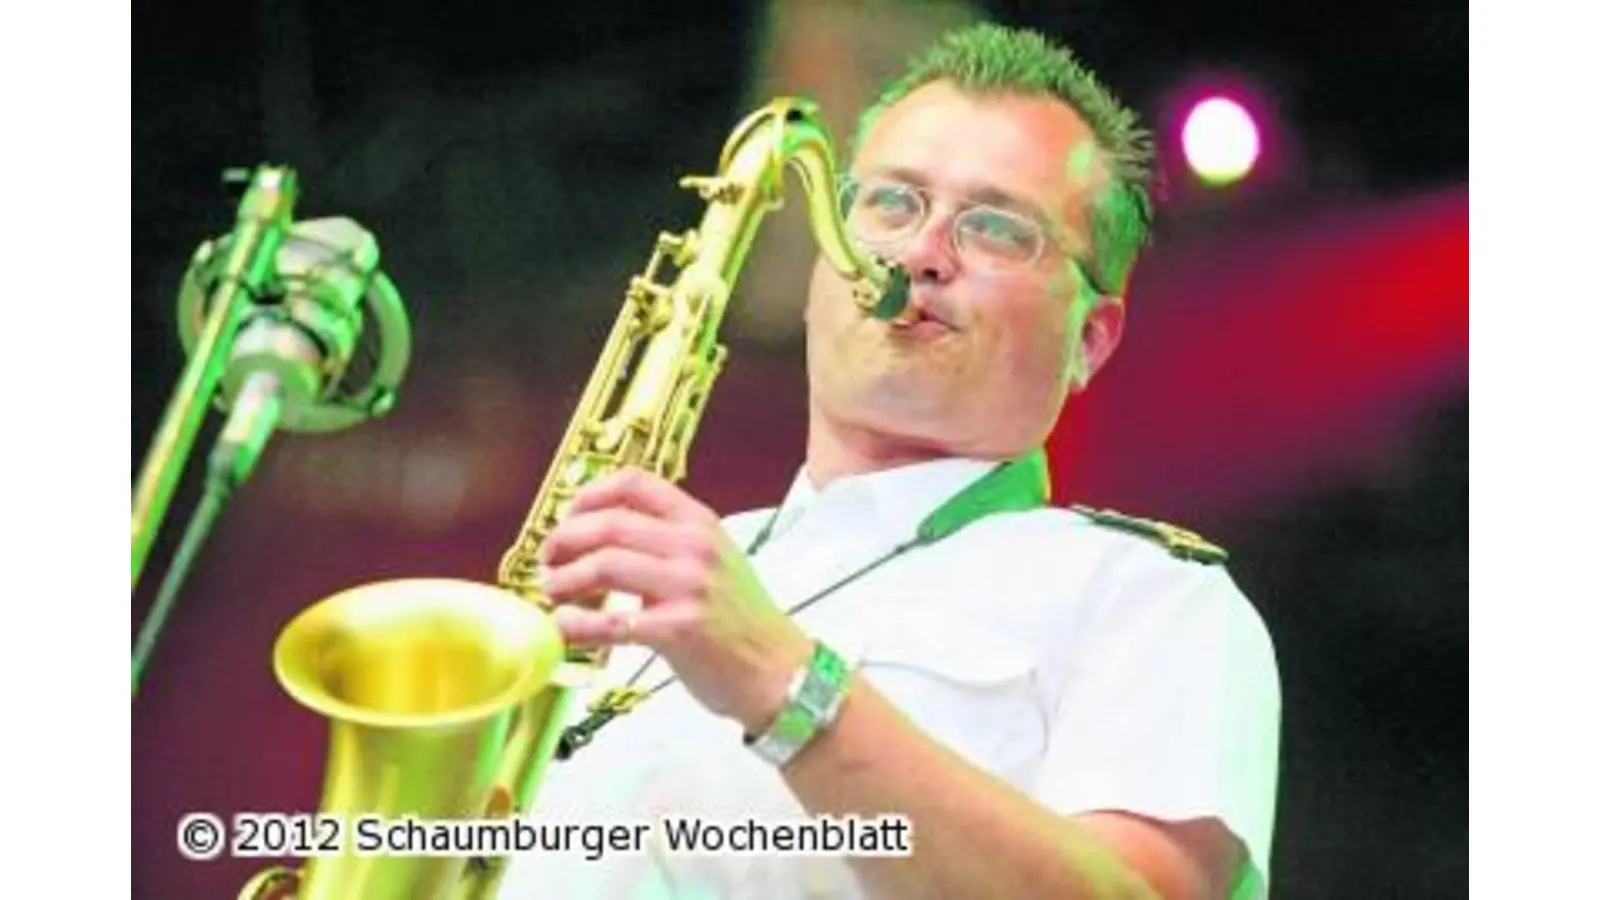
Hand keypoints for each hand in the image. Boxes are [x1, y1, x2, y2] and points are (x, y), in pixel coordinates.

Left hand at [538, 467, 812, 732]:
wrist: (779, 670)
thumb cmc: (740, 619)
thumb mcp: (714, 560)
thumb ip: (666, 541)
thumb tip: (600, 533)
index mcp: (700, 522)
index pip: (635, 483)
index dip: (589, 495)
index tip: (567, 515)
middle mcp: (695, 547)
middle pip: (609, 523)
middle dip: (564, 539)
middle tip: (547, 559)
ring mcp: (688, 587)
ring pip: (604, 564)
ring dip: (564, 579)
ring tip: (552, 591)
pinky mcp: (678, 630)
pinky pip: (611, 621)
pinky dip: (576, 623)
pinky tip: (564, 627)